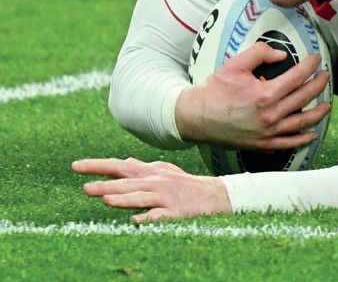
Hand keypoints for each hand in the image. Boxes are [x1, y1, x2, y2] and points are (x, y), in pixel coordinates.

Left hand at [73, 157, 230, 223]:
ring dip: (124, 198)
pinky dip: (147, 218)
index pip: (118, 167)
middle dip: (106, 185)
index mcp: (150, 172)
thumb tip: (122, 163)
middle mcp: (156, 182)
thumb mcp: (163, 171)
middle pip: (127, 183)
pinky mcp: (175, 212)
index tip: (75, 166)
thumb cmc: (183, 184)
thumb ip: (141, 168)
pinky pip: (159, 216)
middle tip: (85, 188)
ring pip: (141, 197)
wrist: (214, 195)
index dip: (97, 166)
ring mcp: (165, 197)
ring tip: (106, 200)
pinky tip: (135, 222)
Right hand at [175, 41, 330, 149]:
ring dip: (318, 113)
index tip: (316, 59)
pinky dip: (303, 139)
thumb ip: (260, 53)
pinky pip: (288, 144)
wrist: (196, 117)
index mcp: (264, 95)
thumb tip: (282, 55)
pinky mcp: (261, 145)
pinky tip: (313, 133)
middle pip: (303, 98)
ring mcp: (266, 133)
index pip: (296, 78)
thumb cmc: (215, 90)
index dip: (310, 66)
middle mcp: (269, 116)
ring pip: (301, 123)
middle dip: (318, 85)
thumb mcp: (235, 64)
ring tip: (327, 104)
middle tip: (325, 76)